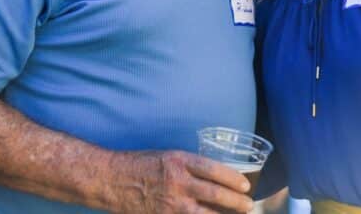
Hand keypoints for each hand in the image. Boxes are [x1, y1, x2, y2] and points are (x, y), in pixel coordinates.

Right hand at [105, 150, 253, 213]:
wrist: (112, 179)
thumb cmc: (139, 164)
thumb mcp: (167, 156)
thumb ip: (189, 166)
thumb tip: (213, 177)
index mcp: (179, 161)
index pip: (214, 169)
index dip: (233, 179)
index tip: (245, 185)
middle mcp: (177, 182)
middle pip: (215, 194)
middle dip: (236, 202)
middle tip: (248, 205)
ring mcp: (171, 203)